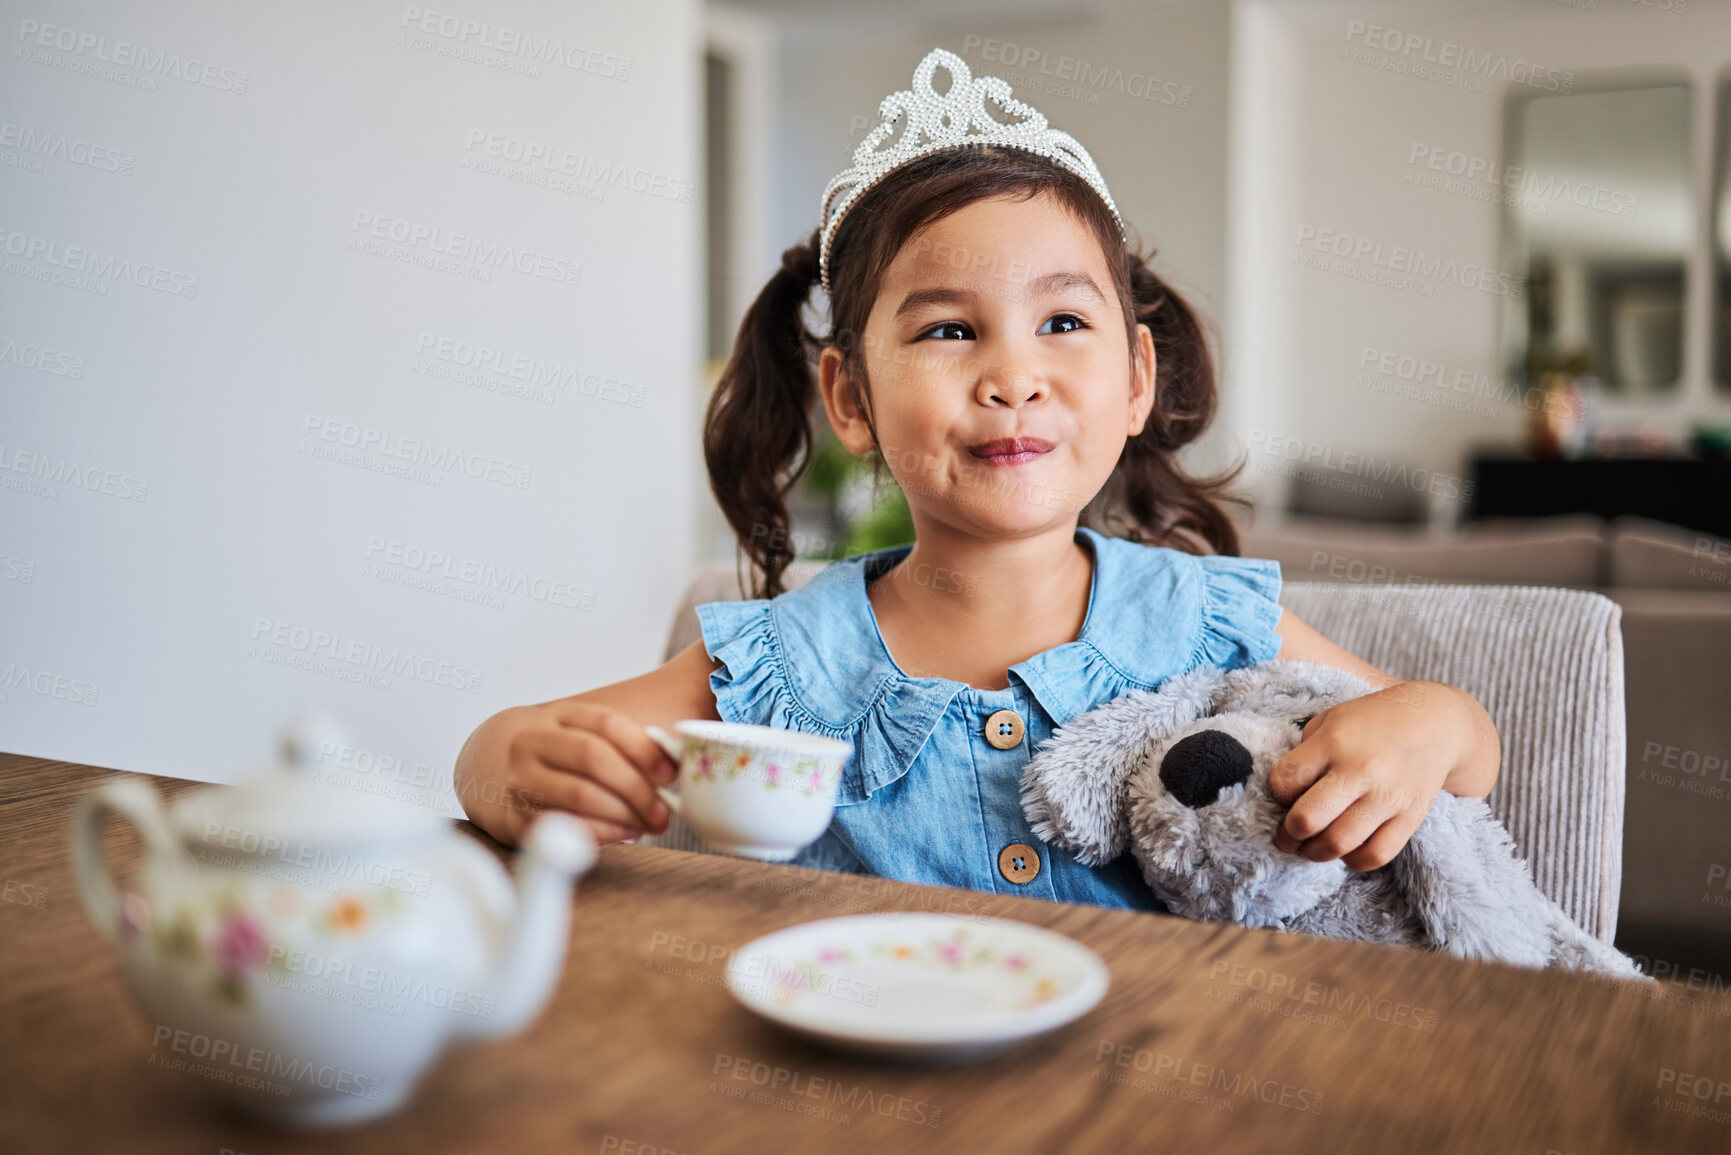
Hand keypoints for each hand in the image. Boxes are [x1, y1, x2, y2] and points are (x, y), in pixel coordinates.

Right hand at [457, 701, 677, 846]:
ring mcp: (519, 779)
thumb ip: (631, 744)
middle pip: (593, 758)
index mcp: (558, 715)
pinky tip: (624, 834)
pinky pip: (566, 827)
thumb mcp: (589, 739)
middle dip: (637, 788)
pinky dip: (603, 834)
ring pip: (580, 795)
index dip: (644, 749)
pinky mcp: (515, 817)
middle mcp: (531, 742)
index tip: (672, 773)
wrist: (502, 777)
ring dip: (624, 814)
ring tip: (649, 824)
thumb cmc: (566, 761)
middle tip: (665, 812)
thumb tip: (681, 762)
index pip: (606, 723)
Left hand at [1266, 681, 1496, 870]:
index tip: (1283, 796)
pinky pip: (1377, 854)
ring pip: (1340, 843)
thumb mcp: (1329, 721)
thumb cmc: (1371, 722)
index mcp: (1334, 741)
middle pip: (1308, 819)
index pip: (1285, 781)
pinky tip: (1345, 852)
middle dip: (1288, 835)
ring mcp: (1388, 796)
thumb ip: (1305, 756)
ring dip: (1315, 854)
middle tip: (1287, 837)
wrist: (1434, 723)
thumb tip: (1287, 798)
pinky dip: (1354, 861)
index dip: (1277, 795)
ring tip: (1310, 848)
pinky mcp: (1411, 816)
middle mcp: (1361, 770)